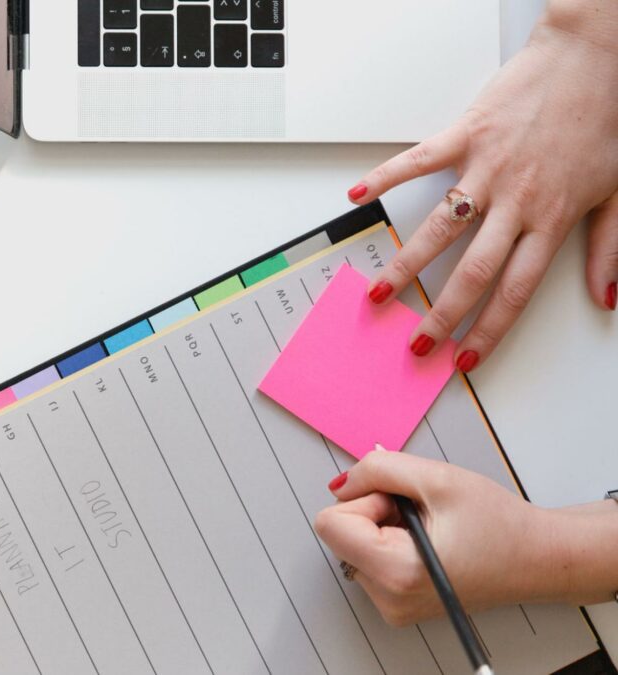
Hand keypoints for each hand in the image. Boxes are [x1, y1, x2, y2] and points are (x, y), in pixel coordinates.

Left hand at [314, 451, 557, 625]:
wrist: (539, 558)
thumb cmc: (499, 523)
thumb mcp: (437, 477)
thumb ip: (378, 470)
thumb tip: (340, 483)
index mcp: (397, 573)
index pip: (330, 524)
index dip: (364, 500)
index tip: (401, 502)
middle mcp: (388, 599)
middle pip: (339, 534)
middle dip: (374, 512)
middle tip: (421, 514)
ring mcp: (391, 606)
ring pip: (352, 544)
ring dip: (383, 526)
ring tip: (430, 529)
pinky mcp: (396, 603)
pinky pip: (368, 558)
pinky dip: (390, 541)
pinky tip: (427, 542)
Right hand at [347, 0, 617, 371]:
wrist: (596, 56)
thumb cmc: (607, 118)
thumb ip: (608, 249)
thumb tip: (605, 297)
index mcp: (552, 219)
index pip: (515, 291)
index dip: (488, 331)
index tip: (464, 358)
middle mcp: (516, 200)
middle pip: (471, 272)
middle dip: (439, 316)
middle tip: (415, 342)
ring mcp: (486, 168)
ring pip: (439, 229)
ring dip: (405, 266)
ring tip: (380, 292)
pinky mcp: (467, 134)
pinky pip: (417, 161)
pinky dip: (384, 177)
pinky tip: (358, 196)